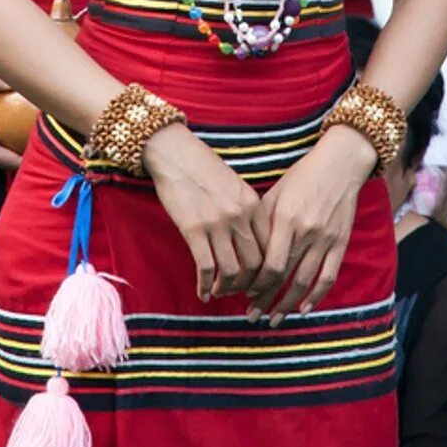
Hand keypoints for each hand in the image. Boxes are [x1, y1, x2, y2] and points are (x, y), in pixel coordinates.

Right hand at [143, 124, 263, 300]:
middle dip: (249, 286)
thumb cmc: (204, 169)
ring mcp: (218, 223)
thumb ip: (246, 213)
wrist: (176, 154)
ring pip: (232, 271)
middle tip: (239, 292)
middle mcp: (240, 216)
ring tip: (220, 292)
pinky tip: (203, 293)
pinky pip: (206, 268)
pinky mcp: (194, 229)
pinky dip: (205, 286)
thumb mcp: (236, 187)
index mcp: (254, 205)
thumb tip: (250, 245)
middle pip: (255, 265)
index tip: (258, 282)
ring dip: (227, 289)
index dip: (267, 273)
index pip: (270, 248)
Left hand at [245, 126, 375, 322]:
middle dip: (266, 299)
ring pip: (305, 281)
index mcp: (285, 219)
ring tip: (275, 318)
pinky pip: (329, 276)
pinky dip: (317, 296)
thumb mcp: (274, 194)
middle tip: (252, 315)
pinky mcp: (340, 242)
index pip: (269, 264)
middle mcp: (305, 232)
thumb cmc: (301, 177)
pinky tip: (304, 309)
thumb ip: (261, 223)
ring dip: (288, 304)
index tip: (244, 293)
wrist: (339, 164)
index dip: (256, 284)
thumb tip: (244, 255)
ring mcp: (325, 239)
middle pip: (284, 276)